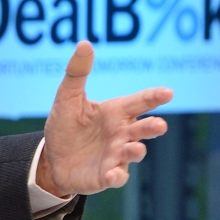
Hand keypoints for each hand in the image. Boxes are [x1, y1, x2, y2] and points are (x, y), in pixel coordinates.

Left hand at [37, 41, 170, 197]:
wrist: (51, 157)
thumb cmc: (66, 125)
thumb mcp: (68, 96)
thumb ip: (77, 72)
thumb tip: (84, 43)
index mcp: (116, 112)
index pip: (139, 102)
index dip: (154, 97)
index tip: (167, 92)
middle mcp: (121, 134)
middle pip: (143, 129)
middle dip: (152, 127)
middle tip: (159, 125)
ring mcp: (116, 156)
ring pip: (133, 153)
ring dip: (136, 151)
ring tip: (134, 148)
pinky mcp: (106, 176)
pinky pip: (116, 177)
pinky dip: (116, 176)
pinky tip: (112, 174)